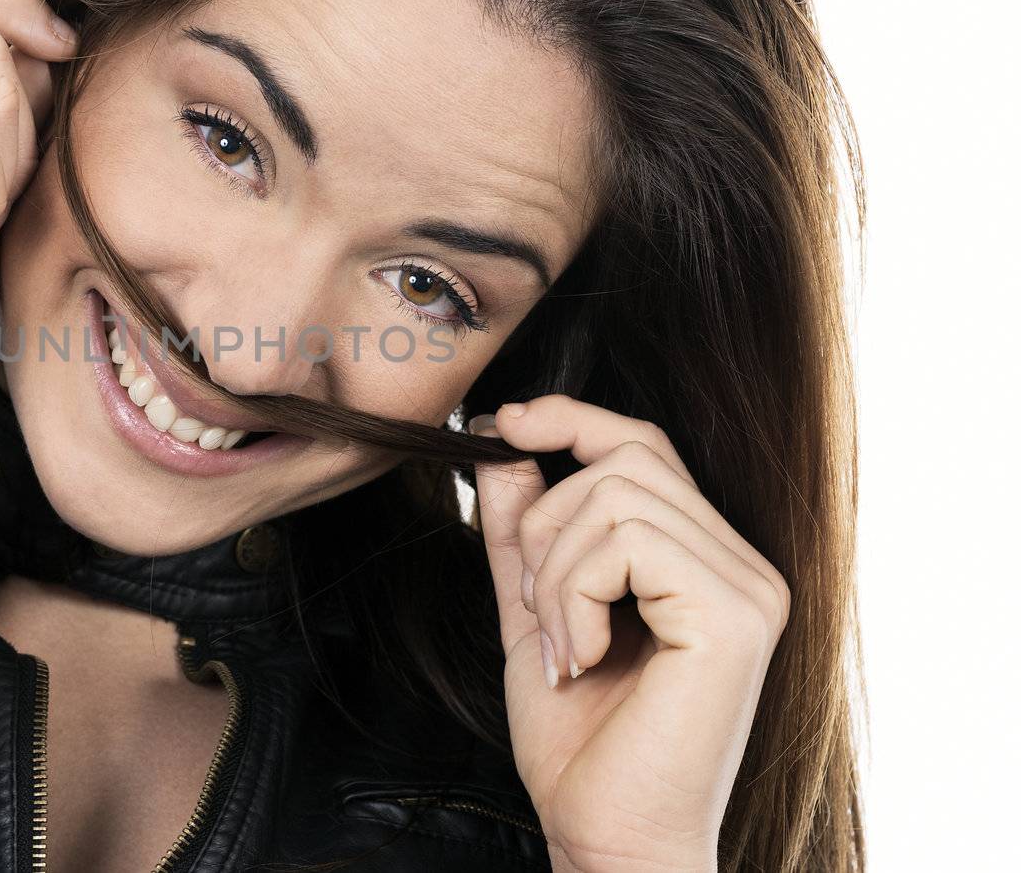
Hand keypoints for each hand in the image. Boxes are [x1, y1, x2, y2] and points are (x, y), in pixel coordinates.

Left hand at [471, 396, 790, 870]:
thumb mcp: (535, 610)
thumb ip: (522, 531)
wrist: (606, 833)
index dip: (570, 418)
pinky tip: (583, 657)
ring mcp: (748, 588)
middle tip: (537, 608)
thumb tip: (503, 442)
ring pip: (615, 495)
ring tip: (562, 646)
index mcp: (706, 560)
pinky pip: (628, 540)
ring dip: (554, 572)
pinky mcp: (734, 616)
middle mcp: (744, 565)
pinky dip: (576, 595)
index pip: (643, 445)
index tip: (501, 424)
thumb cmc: (579, 741)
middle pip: (626, 455)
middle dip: (546, 521)